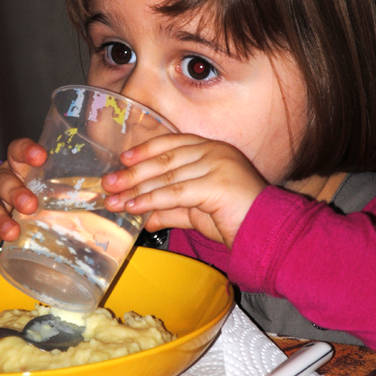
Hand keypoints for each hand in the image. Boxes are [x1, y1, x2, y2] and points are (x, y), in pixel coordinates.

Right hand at [0, 139, 46, 268]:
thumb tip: (104, 203)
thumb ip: (58, 194)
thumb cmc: (14, 201)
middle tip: (30, 205)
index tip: (40, 156)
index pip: (17, 153)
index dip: (26, 152)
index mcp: (15, 170)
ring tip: (12, 233)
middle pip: (2, 181)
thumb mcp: (32, 192)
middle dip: (15, 192)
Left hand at [101, 134, 266, 247]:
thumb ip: (171, 209)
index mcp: (211, 149)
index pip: (172, 143)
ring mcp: (216, 164)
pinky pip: (175, 192)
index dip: (146, 151)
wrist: (266, 231)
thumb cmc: (236, 218)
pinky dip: (152, 200)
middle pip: (164, 159)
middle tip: (108, 184)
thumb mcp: (196, 211)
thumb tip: (144, 217)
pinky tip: (135, 208)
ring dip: (137, 189)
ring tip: (115, 201)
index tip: (123, 160)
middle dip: (133, 173)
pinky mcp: (215, 183)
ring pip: (167, 176)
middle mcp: (214, 151)